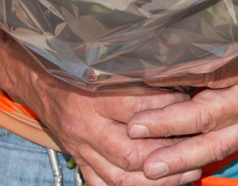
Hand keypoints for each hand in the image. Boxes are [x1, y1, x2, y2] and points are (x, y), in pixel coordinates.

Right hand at [11, 75, 192, 185]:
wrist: (41, 80)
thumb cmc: (80, 67)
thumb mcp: (108, 63)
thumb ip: (140, 75)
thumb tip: (182, 80)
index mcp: (96, 96)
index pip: (141, 109)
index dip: (173, 110)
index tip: (193, 107)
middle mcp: (87, 126)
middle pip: (132, 153)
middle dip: (169, 156)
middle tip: (197, 150)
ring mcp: (82, 148)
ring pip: (121, 177)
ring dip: (158, 181)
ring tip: (186, 174)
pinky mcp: (80, 160)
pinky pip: (104, 185)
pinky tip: (156, 185)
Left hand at [125, 3, 237, 179]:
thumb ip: (236, 20)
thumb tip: (189, 20)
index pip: (206, 70)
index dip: (171, 75)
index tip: (136, 75)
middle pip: (207, 114)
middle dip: (167, 125)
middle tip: (133, 129)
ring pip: (218, 142)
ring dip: (181, 157)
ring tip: (150, 168)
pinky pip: (234, 147)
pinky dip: (206, 158)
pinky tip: (182, 168)